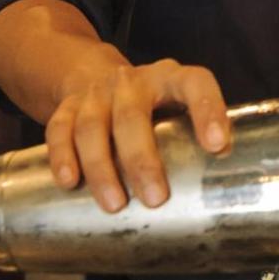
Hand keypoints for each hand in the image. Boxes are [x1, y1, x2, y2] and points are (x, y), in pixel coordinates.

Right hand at [44, 59, 229, 212]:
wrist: (96, 74)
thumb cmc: (152, 106)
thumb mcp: (178, 109)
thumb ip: (194, 140)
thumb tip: (219, 195)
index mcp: (171, 78)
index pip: (195, 84)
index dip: (208, 110)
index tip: (217, 146)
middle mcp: (133, 81)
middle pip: (132, 116)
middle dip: (142, 160)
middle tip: (156, 199)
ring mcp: (97, 92)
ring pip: (93, 126)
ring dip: (102, 168)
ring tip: (115, 204)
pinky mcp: (67, 106)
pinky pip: (60, 129)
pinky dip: (62, 156)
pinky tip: (70, 182)